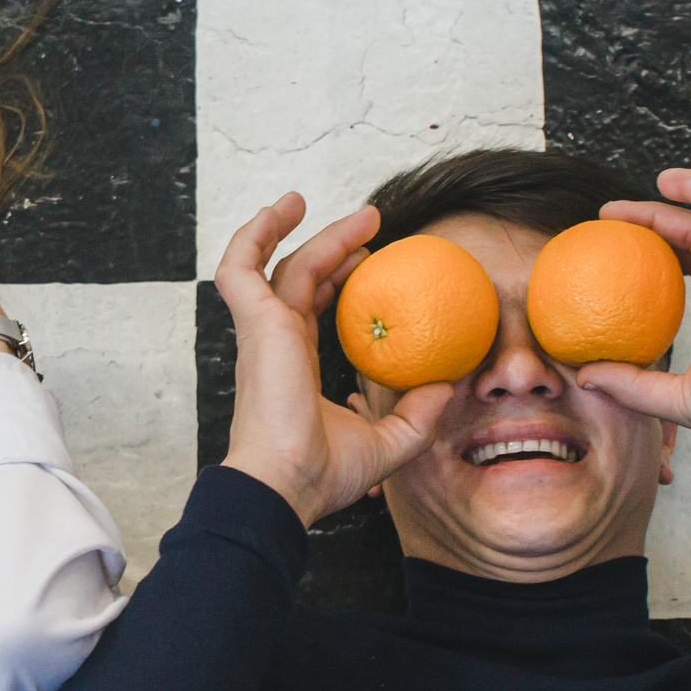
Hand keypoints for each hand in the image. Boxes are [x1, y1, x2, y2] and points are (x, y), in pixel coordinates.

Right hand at [214, 195, 450, 526]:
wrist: (286, 484)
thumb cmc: (322, 474)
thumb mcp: (389, 442)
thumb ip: (419, 414)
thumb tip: (449, 384)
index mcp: (295, 365)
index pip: (311, 308)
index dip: (338, 279)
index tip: (371, 262)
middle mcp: (275, 343)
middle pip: (300, 278)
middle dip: (333, 246)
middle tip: (372, 225)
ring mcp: (262, 331)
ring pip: (277, 264)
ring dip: (302, 229)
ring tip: (332, 206)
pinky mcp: (255, 323)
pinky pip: (240, 267)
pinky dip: (253, 234)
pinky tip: (281, 210)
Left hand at [571, 168, 690, 449]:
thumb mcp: (676, 397)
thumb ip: (631, 384)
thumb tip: (583, 375)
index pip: (690, 268)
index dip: (654, 252)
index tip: (609, 250)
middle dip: (655, 219)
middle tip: (609, 218)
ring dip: (683, 193)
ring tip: (644, 190)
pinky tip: (674, 185)